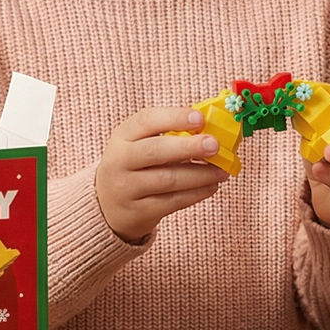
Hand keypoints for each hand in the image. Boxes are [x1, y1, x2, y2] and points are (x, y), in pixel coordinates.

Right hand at [95, 107, 229, 242]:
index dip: (174, 117)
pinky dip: (195, 193)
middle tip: (215, 145)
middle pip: (155, 151)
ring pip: (167, 179)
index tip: (200, 118)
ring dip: (200, 174)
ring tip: (222, 171)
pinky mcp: (137, 212)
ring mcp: (126, 189)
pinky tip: (211, 186)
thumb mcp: (140, 144)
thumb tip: (212, 128)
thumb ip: (170, 134)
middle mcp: (119, 161)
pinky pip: (171, 202)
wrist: (107, 206)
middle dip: (188, 147)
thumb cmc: (136, 166)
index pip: (146, 121)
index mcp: (122, 136)